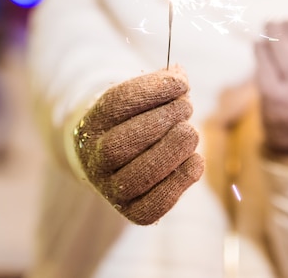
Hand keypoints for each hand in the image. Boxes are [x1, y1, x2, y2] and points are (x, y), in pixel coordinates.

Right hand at [73, 66, 203, 224]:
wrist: (117, 155)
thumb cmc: (136, 117)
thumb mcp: (143, 95)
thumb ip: (162, 83)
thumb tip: (180, 75)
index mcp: (91, 123)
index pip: (116, 104)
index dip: (152, 91)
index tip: (181, 83)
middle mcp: (94, 159)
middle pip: (120, 145)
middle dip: (162, 121)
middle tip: (187, 107)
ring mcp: (110, 189)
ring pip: (136, 176)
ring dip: (172, 150)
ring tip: (191, 132)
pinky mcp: (132, 211)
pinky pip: (153, 206)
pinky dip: (179, 182)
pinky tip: (195, 160)